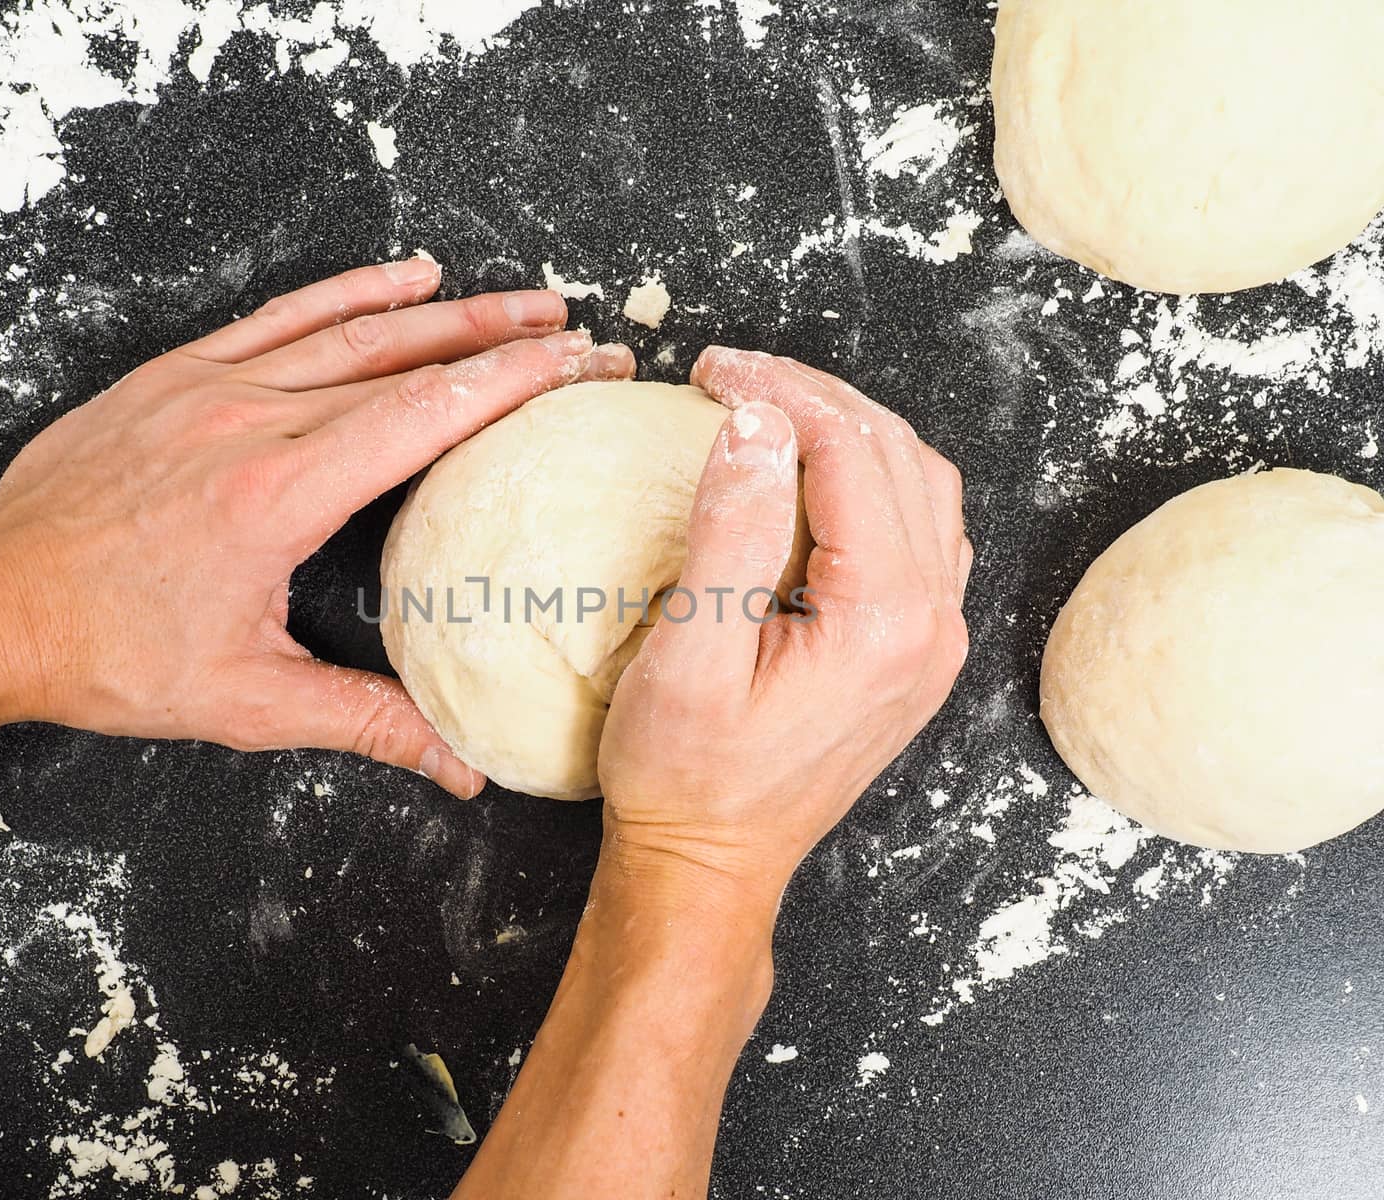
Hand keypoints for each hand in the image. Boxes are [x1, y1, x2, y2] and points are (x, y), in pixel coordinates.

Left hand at [0, 259, 632, 796]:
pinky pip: (280, 315)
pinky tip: (405, 276)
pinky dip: (349, 291)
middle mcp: (250, 420)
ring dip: (446, 310)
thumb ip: (366, 722)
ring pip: (351, 327)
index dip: (518, 385)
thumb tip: (460, 768)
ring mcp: (208, 385)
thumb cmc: (106, 654)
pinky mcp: (174, 374)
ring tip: (519, 301)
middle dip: (505, 344)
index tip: (582, 366)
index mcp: (279, 493)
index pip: (427, 415)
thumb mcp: (246, 702)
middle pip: (406, 360)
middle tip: (579, 332)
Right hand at [597, 346, 969, 904]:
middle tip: (731, 374)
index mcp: (884, 620)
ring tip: (770, 407)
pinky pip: (920, 533)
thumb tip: (754, 422)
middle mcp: (932, 625)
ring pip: (921, 488)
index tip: (711, 370)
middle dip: (816, 398)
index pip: (852, 454)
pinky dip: (872, 481)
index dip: (783, 392)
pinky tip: (816, 476)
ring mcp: (934, 641)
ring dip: (851, 432)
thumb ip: (729, 533)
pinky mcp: (916, 652)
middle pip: (898, 457)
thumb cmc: (687, 777)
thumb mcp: (687, 655)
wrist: (712, 864)